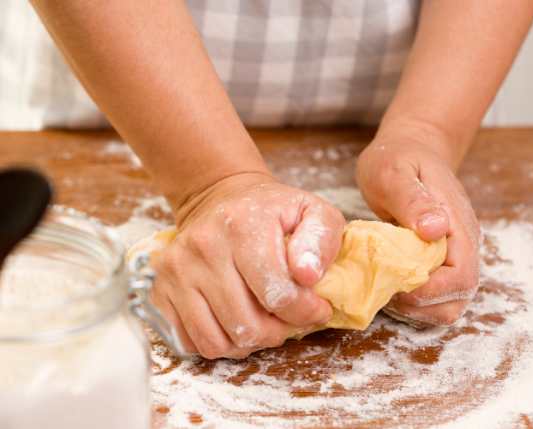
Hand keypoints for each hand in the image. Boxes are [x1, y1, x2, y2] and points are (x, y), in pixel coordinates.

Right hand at [150, 173, 344, 358]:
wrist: (222, 199)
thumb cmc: (272, 211)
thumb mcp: (312, 211)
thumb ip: (322, 239)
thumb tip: (309, 275)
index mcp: (242, 227)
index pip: (278, 295)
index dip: (306, 312)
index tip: (317, 308)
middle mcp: (202, 248)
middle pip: (247, 325)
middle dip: (277, 332)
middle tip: (288, 319)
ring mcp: (176, 271)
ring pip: (216, 342)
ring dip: (247, 342)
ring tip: (263, 323)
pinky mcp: (160, 289)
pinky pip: (190, 342)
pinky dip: (218, 342)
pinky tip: (234, 321)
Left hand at [356, 128, 479, 325]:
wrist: (410, 147)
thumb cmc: (399, 157)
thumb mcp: (395, 171)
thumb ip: (413, 199)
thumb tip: (436, 229)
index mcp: (458, 226)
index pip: (461, 277)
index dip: (430, 291)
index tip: (395, 283)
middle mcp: (463, 246)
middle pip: (458, 298)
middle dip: (422, 305)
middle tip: (386, 290)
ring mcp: (454, 255)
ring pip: (448, 304)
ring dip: (418, 308)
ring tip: (386, 289)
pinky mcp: (441, 262)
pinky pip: (435, 296)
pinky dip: (414, 302)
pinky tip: (390, 284)